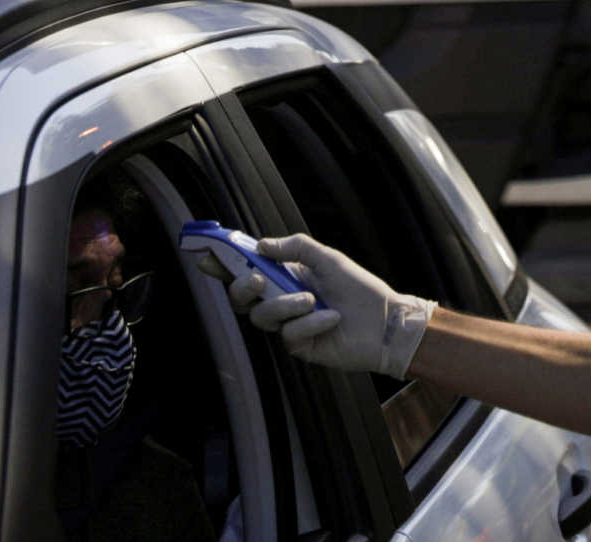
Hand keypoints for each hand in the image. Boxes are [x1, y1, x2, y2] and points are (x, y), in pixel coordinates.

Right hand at [192, 233, 433, 378]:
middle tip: (258, 281)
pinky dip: (311, 323)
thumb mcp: (329, 259)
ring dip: (285, 306)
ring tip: (314, 300)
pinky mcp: (299, 345)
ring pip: (262, 316)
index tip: (204, 254)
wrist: (386, 322)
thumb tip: (261, 245)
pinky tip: (332, 319)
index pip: (247, 269)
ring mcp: (288, 324)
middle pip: (241, 297)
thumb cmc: (360, 289)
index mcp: (285, 276)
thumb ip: (296, 248)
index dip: (222, 263)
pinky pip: (289, 334)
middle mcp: (282, 300)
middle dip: (242, 287)